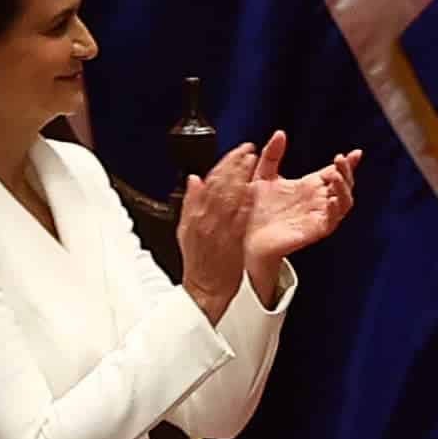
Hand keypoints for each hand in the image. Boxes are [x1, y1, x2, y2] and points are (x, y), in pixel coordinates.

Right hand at [175, 144, 258, 324]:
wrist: (205, 288)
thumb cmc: (199, 261)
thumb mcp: (185, 230)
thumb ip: (191, 203)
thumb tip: (193, 180)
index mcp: (195, 215)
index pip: (209, 183)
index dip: (224, 165)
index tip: (236, 152)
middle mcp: (206, 220)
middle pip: (220, 186)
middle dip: (234, 166)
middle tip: (248, 150)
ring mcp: (219, 229)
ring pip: (229, 197)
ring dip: (241, 177)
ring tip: (252, 161)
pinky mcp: (231, 240)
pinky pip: (238, 218)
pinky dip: (243, 202)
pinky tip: (252, 190)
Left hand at [239, 131, 360, 296]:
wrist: (244, 236)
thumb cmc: (254, 209)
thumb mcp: (262, 175)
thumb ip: (271, 154)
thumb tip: (280, 133)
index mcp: (308, 187)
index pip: (334, 173)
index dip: (347, 163)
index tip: (356, 153)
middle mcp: (317, 200)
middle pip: (344, 185)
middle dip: (347, 172)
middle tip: (340, 159)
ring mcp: (318, 215)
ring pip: (344, 202)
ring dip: (344, 188)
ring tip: (334, 176)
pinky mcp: (315, 230)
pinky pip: (332, 220)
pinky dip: (335, 208)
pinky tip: (330, 198)